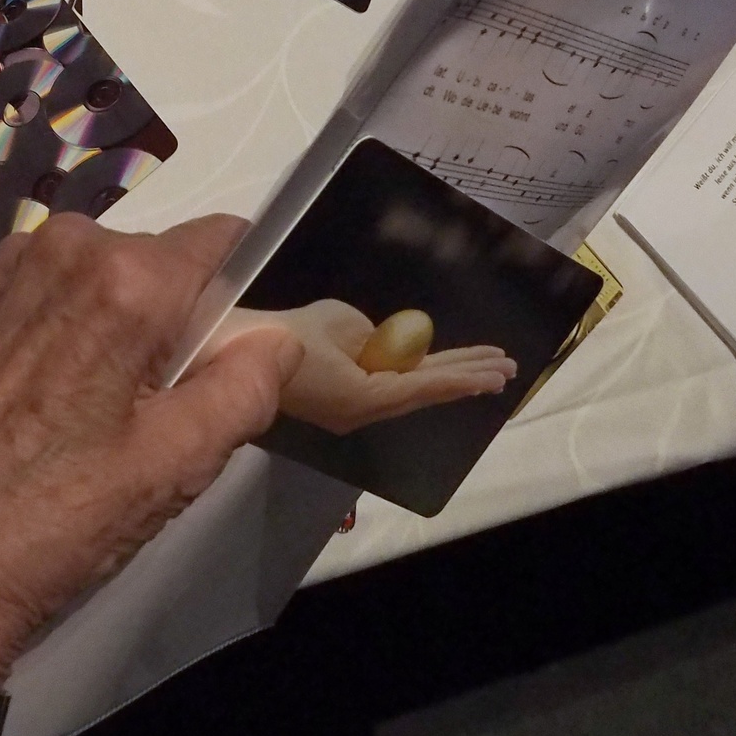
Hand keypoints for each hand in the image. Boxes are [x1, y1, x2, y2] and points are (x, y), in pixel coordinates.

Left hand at [0, 214, 303, 735]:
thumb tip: (281, 337)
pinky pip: (73, 294)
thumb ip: (245, 386)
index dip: (253, 288)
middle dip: (191, 318)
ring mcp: (20, 271)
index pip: (225, 241)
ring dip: (140, 330)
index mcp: (123, 278)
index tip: (257, 346)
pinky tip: (81, 404)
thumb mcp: (176, 464)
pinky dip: (92, 332)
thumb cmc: (58, 519)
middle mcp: (67, 248)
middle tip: (186, 405)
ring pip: (121, 278)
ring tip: (126, 416)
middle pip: (170, 261)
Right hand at [219, 300, 515, 433]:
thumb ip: (370, 336)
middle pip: (423, 392)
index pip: (423, 385)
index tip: (495, 372)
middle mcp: (362, 410)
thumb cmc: (277, 334)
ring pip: (410, 391)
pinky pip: (388, 387)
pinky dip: (419, 376)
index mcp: (361, 396)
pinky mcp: (341, 401)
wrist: (227, 351)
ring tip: (488, 368)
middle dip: (466, 377)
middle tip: (507, 369)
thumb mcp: (334, 324)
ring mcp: (351, 409)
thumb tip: (387, 345)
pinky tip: (441, 367)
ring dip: (447, 376)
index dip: (461, 376)